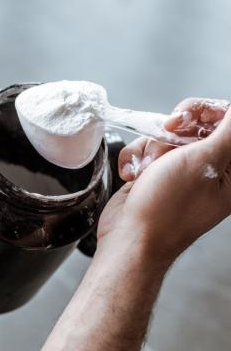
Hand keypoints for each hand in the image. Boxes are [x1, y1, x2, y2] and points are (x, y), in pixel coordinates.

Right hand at [98, 103, 230, 264]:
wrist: (130, 238)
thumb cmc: (167, 210)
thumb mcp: (205, 161)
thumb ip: (228, 131)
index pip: (228, 122)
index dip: (208, 111)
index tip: (188, 116)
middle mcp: (208, 169)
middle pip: (196, 123)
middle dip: (175, 128)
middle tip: (168, 133)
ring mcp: (179, 172)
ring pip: (165, 136)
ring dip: (151, 148)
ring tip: (148, 169)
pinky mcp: (154, 175)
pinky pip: (145, 151)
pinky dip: (135, 159)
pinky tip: (134, 175)